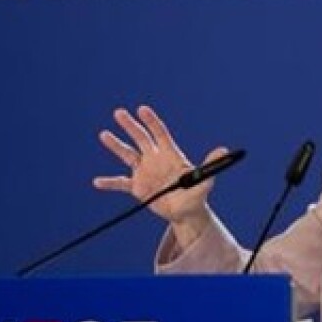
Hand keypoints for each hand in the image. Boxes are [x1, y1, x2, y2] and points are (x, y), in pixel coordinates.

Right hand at [92, 105, 223, 223]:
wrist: (185, 213)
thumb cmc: (196, 195)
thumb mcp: (204, 181)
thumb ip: (210, 165)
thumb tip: (223, 150)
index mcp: (170, 155)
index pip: (160, 133)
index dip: (152, 121)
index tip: (142, 109)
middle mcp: (155, 159)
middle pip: (141, 139)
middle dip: (130, 126)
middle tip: (119, 113)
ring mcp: (144, 172)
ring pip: (128, 155)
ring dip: (116, 146)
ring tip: (104, 135)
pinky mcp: (137, 187)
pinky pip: (121, 183)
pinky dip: (109, 183)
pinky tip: (97, 182)